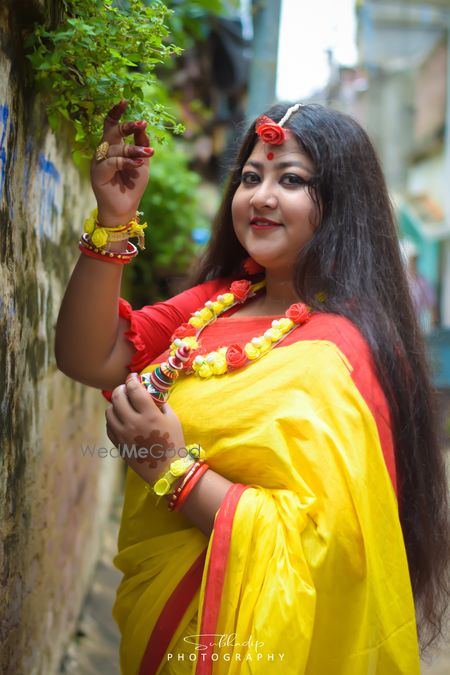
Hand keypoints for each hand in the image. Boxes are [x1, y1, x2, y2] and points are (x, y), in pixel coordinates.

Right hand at [90, 100, 153, 225]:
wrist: (125, 209)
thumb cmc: (133, 187)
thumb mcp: (142, 163)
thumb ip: (142, 146)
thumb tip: (143, 128)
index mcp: (113, 147)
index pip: (110, 125)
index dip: (115, 112)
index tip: (125, 101)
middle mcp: (103, 152)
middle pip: (111, 132)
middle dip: (126, 126)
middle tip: (141, 124)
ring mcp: (98, 162)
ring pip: (115, 148)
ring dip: (133, 150)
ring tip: (147, 155)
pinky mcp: (98, 174)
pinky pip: (112, 162)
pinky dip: (126, 161)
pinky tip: (137, 163)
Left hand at [105, 373, 185, 484]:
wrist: (167, 470)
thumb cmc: (174, 443)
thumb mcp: (173, 419)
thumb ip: (161, 403)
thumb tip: (150, 392)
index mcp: (149, 415)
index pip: (135, 389)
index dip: (132, 379)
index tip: (133, 376)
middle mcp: (133, 423)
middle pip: (118, 397)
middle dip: (121, 388)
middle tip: (126, 388)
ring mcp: (123, 435)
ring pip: (109, 411)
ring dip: (115, 403)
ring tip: (123, 403)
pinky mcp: (118, 444)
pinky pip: (109, 425)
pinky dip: (113, 418)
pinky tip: (121, 417)